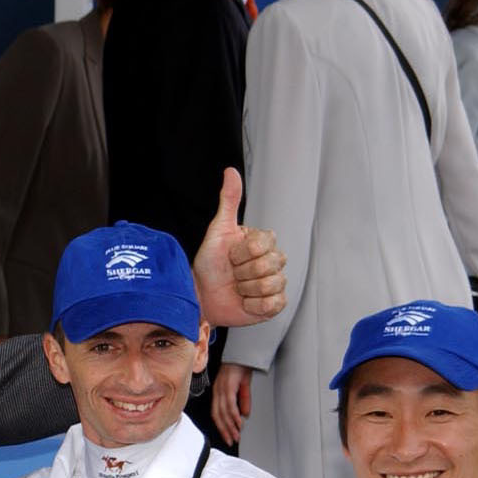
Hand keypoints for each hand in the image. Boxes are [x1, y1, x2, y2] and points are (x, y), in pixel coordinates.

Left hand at [192, 168, 286, 327]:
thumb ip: (229, 201)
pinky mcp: (273, 304)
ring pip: (270, 285)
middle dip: (242, 272)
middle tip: (232, 273)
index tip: (230, 255)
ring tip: (236, 287)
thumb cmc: (209, 262)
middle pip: (267, 265)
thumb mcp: (218, 230)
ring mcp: (275, 283)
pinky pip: (272, 304)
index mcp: (264, 242)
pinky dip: (253, 305)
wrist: (201, 295)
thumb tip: (230, 171)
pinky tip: (244, 301)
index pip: (262, 245)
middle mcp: (273, 261)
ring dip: (246, 289)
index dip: (241, 253)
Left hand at [211, 362, 254, 445]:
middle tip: (231, 441)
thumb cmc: (241, 368)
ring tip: (236, 435)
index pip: (217, 413)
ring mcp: (222, 390)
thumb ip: (244, 400)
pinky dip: (234, 415)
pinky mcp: (228, 387)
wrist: (243, 354)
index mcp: (219, 393)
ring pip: (224, 412)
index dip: (222, 426)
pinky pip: (230, 404)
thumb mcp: (244, 386)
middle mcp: (218, 392)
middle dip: (225, 430)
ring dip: (230, 425)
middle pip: (218, 416)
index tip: (228, 437)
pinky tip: (238, 422)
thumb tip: (245, 415)